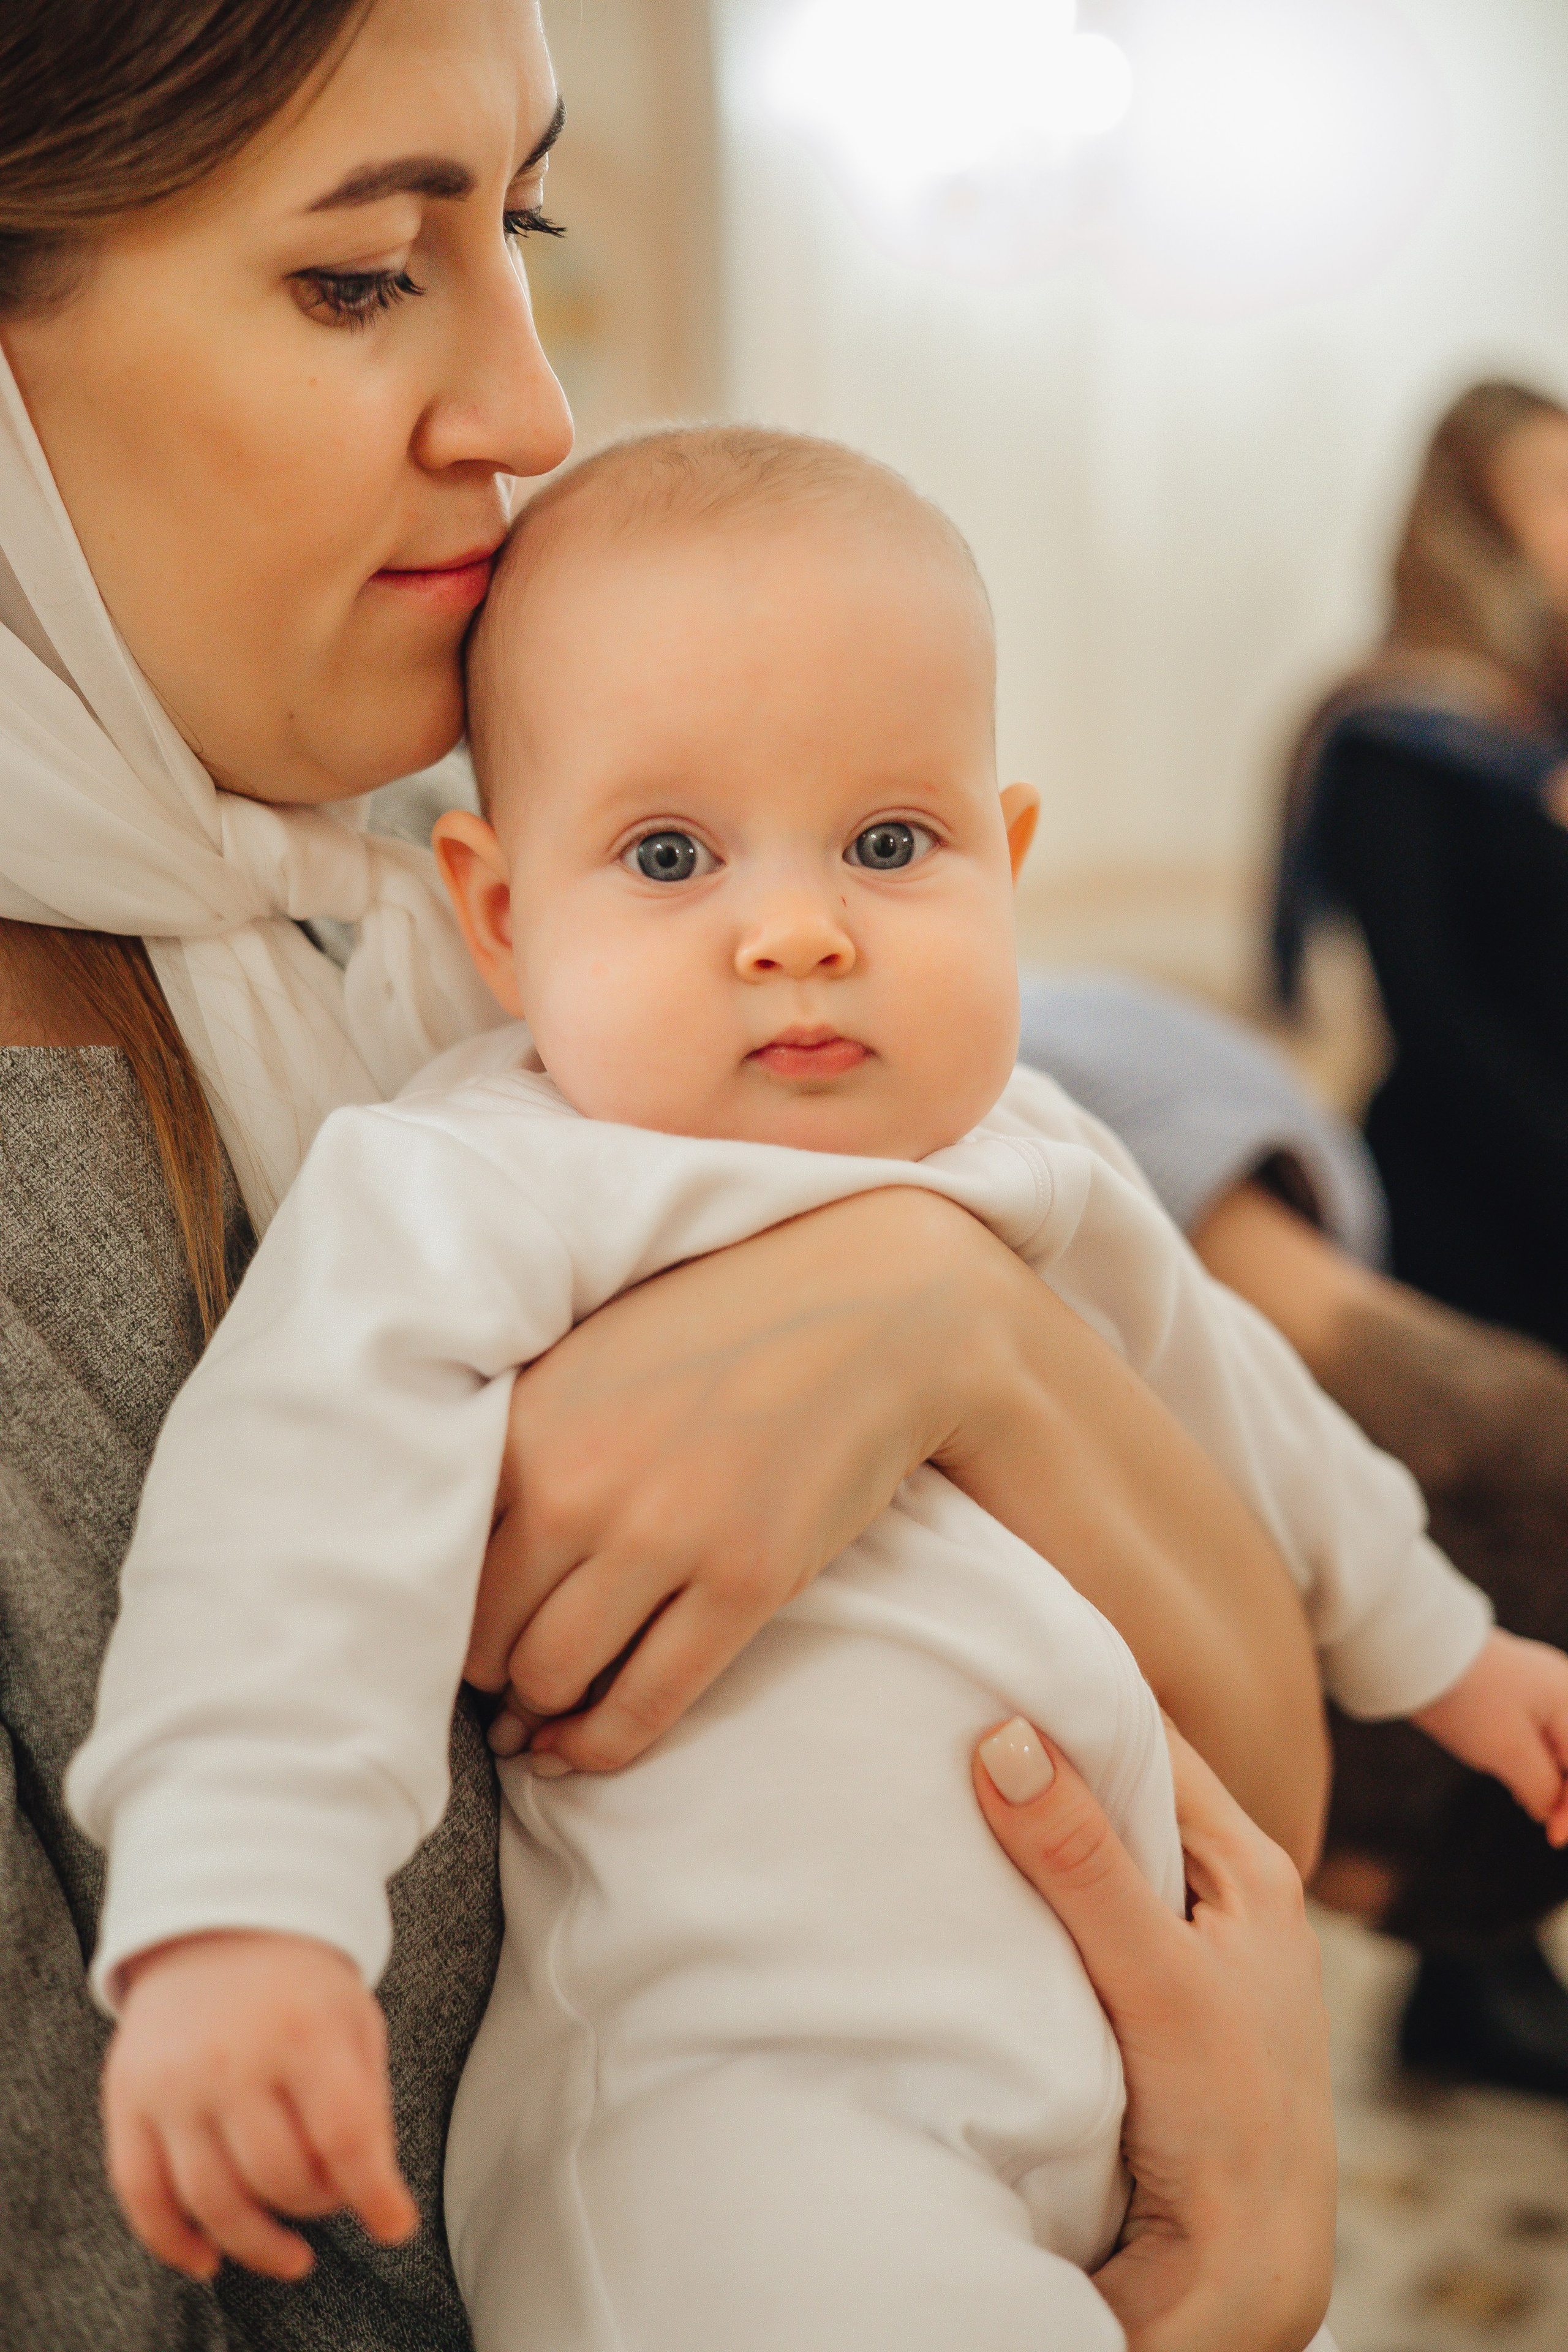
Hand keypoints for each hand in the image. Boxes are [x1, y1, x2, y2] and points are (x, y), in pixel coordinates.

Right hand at [103, 1930, 416, 2280]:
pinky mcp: (126, 2100)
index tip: (394, 2223)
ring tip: (288, 2251)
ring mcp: (173, 2083)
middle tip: (332, 2197)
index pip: (344, 2137)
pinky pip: (142, 2195)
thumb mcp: (355, 2019)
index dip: (375, 2195)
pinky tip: (207, 2258)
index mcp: (303, 2031)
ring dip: (257, 2244)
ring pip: (213, 2200)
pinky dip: (173, 2243)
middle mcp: (233, 2059)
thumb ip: (365, 2103)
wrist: (216, 1926)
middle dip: (318, 2204)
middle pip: (280, 2177)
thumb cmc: (298, 1984)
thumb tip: (367, 2188)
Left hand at [468, 1189, 1008, 1771]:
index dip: (447, 1617)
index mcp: (528, 1425)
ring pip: (554, 1676)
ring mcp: (663, 1536)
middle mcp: (578, 1485)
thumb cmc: (725, 1328)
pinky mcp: (744, 1580)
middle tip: (510, 1687)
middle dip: (495, 1674)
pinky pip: (646, 1701)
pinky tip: (589, 1751)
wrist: (869, 1309)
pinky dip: (603, 1747)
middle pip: (488, 1633)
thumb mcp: (593, 1358)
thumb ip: (523, 1441)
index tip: (470, 1637)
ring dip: (543, 1714)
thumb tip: (462, 1548)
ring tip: (547, 1720)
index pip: (442, 1562)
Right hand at [974, 1717, 1334, 2351]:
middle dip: (1042, 1757)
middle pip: (1119, 1794)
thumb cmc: (1232, 2122)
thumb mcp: (1157, 1978)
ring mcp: (1181, 1947)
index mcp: (1251, 1866)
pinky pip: (1079, 1917)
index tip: (995, 1659)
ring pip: (1093, 1856)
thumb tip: (1008, 1737)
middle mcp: (1221, 1893)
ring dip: (1030, 1832)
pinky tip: (972, 1886)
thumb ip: (1084, 1864)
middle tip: (945, 1711)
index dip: (1077, 1697)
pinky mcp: (1142, 1998)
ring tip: (941, 1782)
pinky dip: (1029, 1897)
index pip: (1153, 1739)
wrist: (1244, 2267)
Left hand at [1412, 1628, 1567, 1844]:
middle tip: (1547, 1824)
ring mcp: (1539, 1684)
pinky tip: (1514, 1775)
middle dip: (1565, 1792)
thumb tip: (1551, 1809)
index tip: (1553, 1838)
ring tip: (1526, 1799)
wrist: (1416, 1647)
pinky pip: (1538, 1730)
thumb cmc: (1467, 1697)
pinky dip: (1533, 1758)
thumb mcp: (1508, 1752)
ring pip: (1558, 1744)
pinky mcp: (1513, 1687)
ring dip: (1550, 1777)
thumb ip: (1541, 1787)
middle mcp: (1563, 1687)